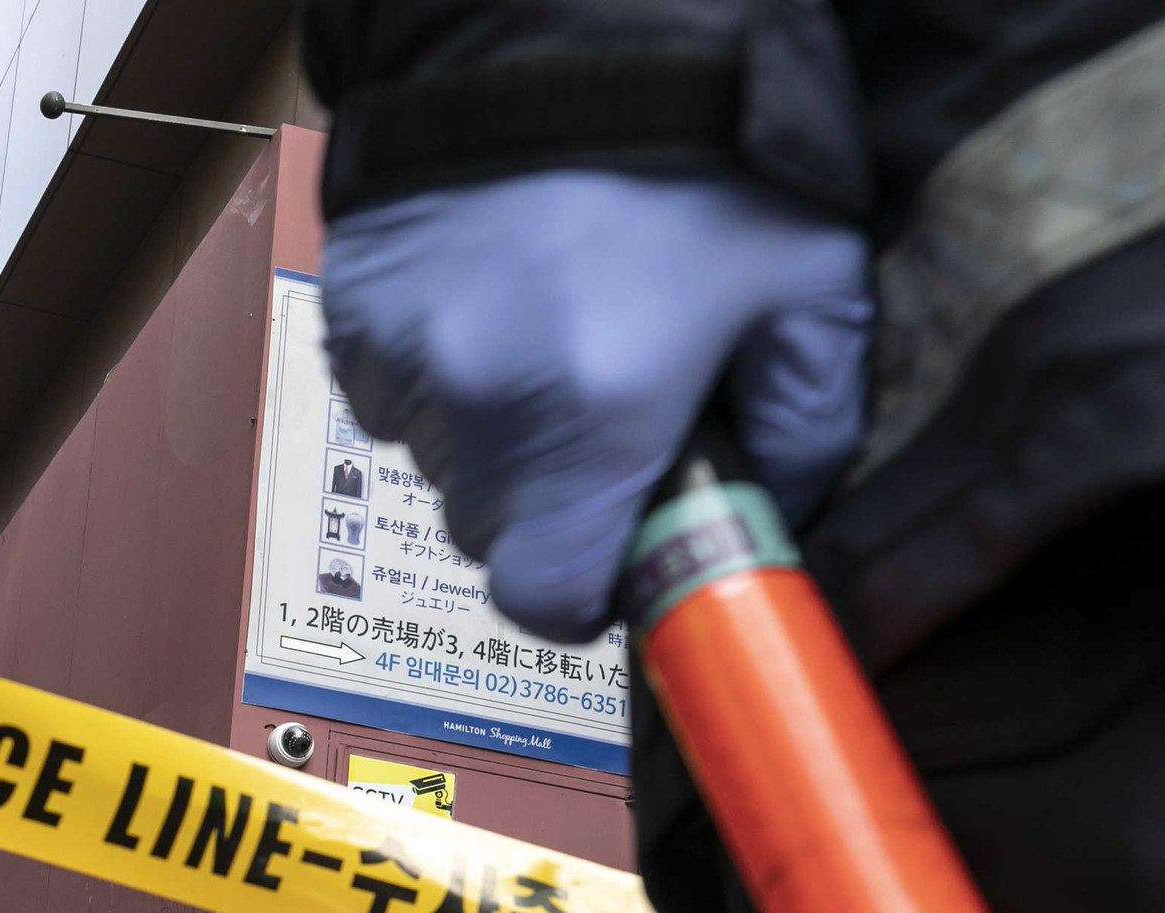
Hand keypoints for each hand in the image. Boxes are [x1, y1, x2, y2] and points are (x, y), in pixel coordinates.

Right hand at [319, 170, 868, 641]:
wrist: (567, 21)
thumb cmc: (699, 147)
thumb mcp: (810, 281)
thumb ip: (811, 424)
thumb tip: (775, 513)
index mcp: (594, 421)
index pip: (548, 603)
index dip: (587, 589)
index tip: (617, 548)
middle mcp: (481, 404)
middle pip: (493, 536)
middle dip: (549, 500)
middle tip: (606, 412)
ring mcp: (403, 358)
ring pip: (441, 466)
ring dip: (491, 434)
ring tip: (550, 332)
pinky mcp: (353, 314)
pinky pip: (390, 396)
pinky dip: (437, 373)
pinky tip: (493, 299)